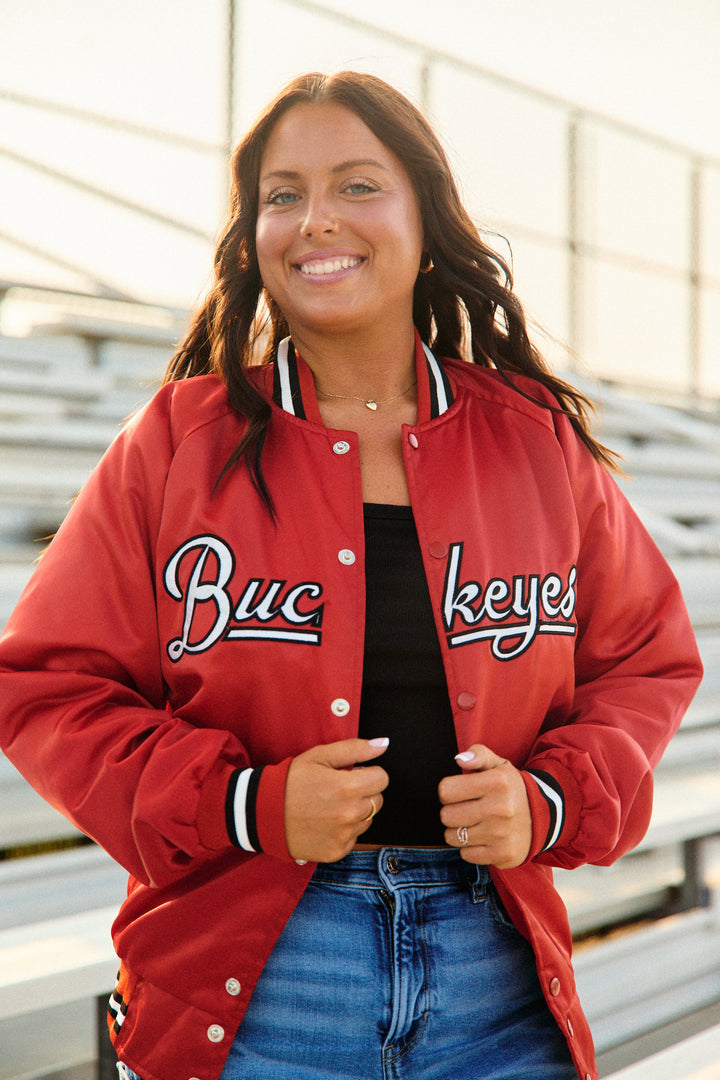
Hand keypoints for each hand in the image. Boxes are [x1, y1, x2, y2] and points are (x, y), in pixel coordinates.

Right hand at [284, 738, 389, 862]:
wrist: (264, 813)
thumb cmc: (291, 781)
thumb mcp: (320, 756)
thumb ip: (355, 749)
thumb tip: (383, 744)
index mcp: (348, 787)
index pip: (382, 778)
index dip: (368, 772)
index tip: (352, 774)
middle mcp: (350, 814)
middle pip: (378, 800)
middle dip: (363, 792)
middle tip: (338, 789)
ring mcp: (344, 836)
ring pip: (367, 819)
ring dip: (355, 811)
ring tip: (329, 806)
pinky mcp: (336, 851)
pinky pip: (354, 837)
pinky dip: (344, 830)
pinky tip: (325, 822)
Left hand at [438, 745, 531, 867]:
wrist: (543, 816)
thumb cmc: (510, 788)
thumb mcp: (498, 765)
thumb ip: (478, 754)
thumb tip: (459, 759)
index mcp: (497, 782)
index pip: (446, 790)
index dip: (448, 791)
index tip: (459, 792)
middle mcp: (500, 809)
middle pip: (446, 816)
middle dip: (452, 811)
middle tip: (467, 809)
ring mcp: (501, 834)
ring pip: (452, 837)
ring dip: (459, 831)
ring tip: (475, 823)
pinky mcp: (502, 855)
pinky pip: (465, 854)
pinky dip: (470, 847)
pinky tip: (484, 837)